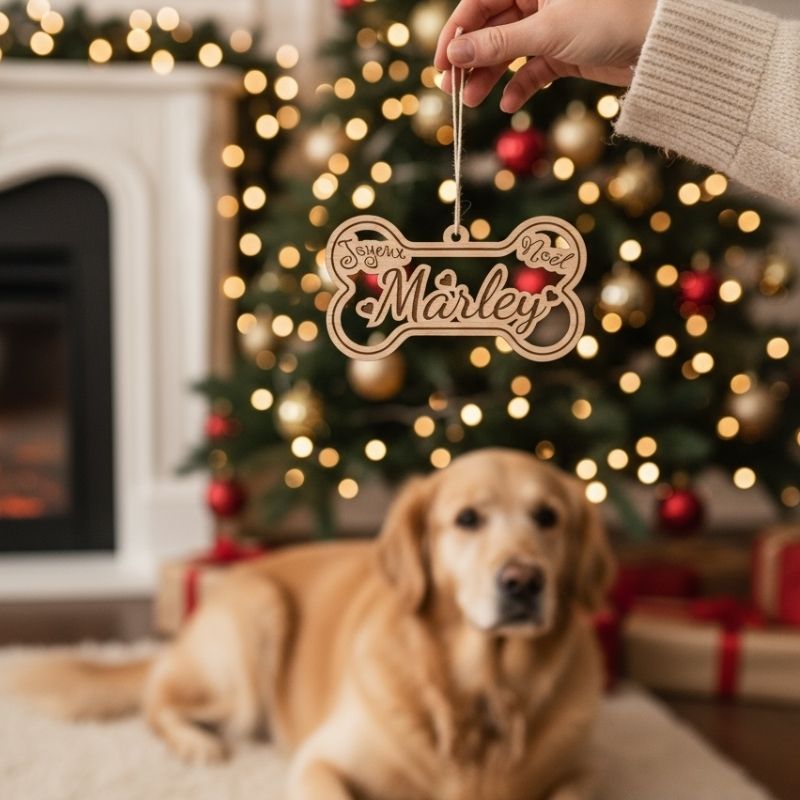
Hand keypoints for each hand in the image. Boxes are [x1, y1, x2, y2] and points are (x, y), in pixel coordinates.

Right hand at [434, 0, 657, 112]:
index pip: (479, 2)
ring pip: (509, 51)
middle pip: (491, 28)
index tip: (440, 64)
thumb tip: (454, 55)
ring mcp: (551, 25)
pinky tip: (508, 104)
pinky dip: (520, 86)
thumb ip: (497, 43)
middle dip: (471, 60)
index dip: (456, 34)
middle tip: (451, 89)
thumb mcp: (547, 32)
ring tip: (472, 102)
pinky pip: (532, 69)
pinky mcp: (564, 51)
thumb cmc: (609, 20)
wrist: (659, 44)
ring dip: (490, 76)